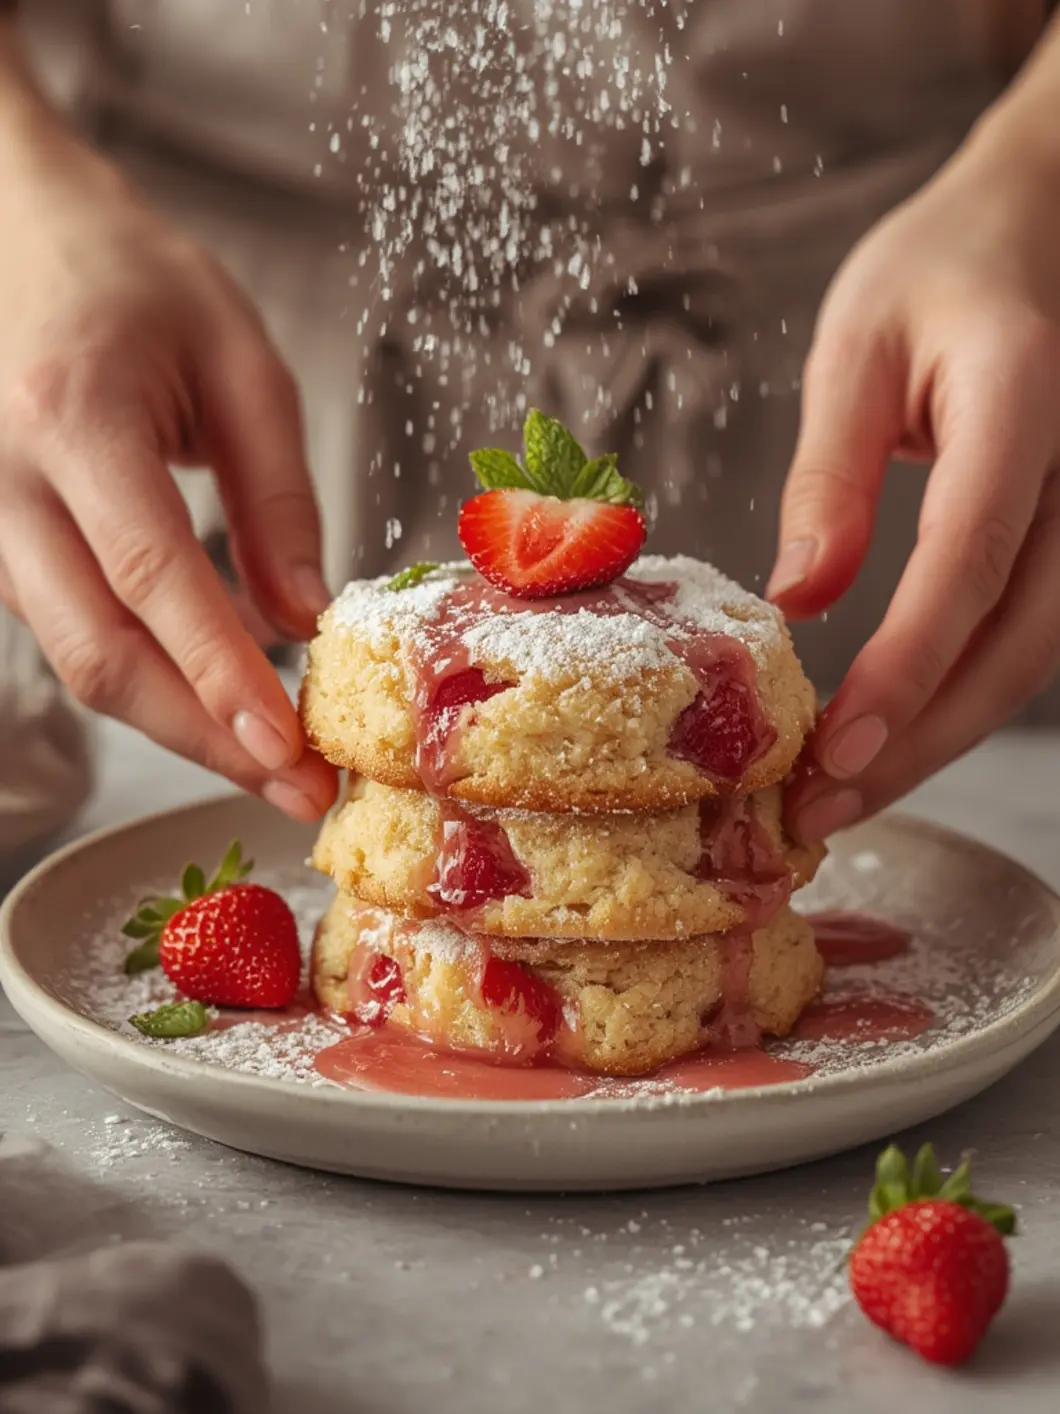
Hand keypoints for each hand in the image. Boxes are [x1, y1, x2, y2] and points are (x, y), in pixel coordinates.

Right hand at [0, 101, 335, 819]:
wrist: (19, 233)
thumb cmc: (137, 281)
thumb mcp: (240, 361)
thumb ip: (277, 493)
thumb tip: (302, 616)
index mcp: (73, 417)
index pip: (150, 573)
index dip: (220, 671)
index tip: (289, 746)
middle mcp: (10, 481)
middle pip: (99, 650)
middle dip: (203, 735)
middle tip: (296, 790)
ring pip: (79, 659)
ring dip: (178, 723)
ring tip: (273, 762)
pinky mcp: (2, 544)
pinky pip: (72, 634)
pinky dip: (148, 681)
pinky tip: (216, 702)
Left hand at [768, 118, 1059, 842]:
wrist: (1039, 226)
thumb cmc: (937, 271)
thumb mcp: (856, 343)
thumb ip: (831, 470)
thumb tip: (800, 598)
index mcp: (1022, 402)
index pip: (972, 558)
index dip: (907, 665)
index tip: (837, 747)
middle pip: (1017, 641)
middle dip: (919, 741)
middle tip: (821, 811)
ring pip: (1031, 655)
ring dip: (939, 738)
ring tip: (842, 798)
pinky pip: (1028, 634)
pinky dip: (960, 697)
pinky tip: (895, 737)